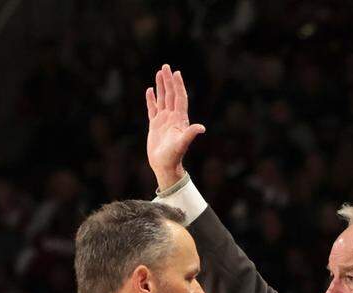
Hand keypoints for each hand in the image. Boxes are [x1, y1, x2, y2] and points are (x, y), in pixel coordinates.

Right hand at [146, 64, 205, 189]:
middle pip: (171, 95)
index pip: (179, 98)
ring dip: (161, 86)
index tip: (176, 73)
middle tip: (166, 66)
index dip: (178, 85)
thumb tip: (201, 128)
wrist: (165, 166)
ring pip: (162, 99)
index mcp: (179, 119)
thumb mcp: (182, 144)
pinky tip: (150, 90)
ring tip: (159, 73)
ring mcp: (164, 120)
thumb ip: (190, 134)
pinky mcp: (155, 125)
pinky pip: (153, 109)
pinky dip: (151, 99)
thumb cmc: (174, 156)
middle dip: (169, 81)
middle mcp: (173, 117)